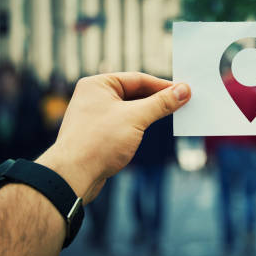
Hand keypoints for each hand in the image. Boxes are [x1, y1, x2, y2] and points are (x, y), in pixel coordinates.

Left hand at [37, 73, 189, 202]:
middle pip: (134, 93)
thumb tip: (183, 91)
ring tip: (172, 115)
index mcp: (98, 84)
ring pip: (130, 109)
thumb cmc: (98, 142)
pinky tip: (152, 129)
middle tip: (182, 102)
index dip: (163, 85)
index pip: (138, 79)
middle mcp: (94, 97)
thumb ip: (161, 103)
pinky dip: (140, 125)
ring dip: (150, 112)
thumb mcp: (136, 118)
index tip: (184, 90)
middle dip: (158, 99)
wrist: (72, 176)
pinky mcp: (98, 134)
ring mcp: (95, 116)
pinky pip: (124, 123)